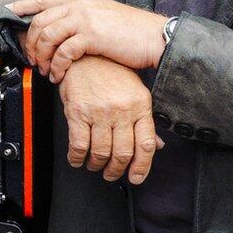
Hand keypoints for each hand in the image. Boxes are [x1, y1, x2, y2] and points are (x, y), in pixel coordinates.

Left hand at [9, 0, 167, 79]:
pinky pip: (63, 51)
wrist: (155, 38)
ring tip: (46, 70)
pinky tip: (59, 75)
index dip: (22, 6)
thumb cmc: (131, 32)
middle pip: (40, 20)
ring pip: (47, 35)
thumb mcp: (102, 16)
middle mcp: (80, 4)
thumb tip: (59, 29)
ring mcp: (85, 18)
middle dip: (30, 43)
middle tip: (32, 59)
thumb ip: (80, 17)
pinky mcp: (91, 35)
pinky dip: (57, 66)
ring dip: (42, 56)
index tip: (8, 13)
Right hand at [59, 57, 162, 184]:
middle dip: (116, 170)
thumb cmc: (111, 72)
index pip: (146, 145)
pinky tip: (77, 158)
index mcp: (140, 106)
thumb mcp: (135, 92)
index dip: (142, 167)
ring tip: (94, 165)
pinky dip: (77, 157)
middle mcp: (122, 110)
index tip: (136, 178)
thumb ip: (145, 121)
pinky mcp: (78, 112)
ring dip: (97, 165)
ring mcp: (100, 112)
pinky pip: (79, 145)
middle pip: (123, 153)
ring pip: (101, 152)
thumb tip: (156, 145)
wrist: (85, 54)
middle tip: (111, 173)